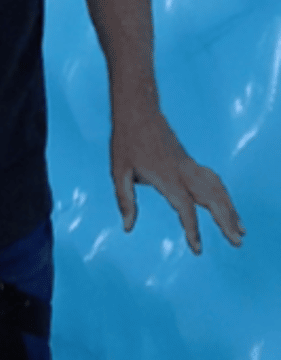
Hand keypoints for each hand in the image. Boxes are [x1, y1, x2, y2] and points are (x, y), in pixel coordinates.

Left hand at [111, 107, 245, 253]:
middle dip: (225, 221)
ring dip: (230, 209)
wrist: (137, 110)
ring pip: (216, 189)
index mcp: (166, 176)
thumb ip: (125, 200)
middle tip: (237, 243)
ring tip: (240, 230)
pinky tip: (228, 206)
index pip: (184, 207)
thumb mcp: (118, 170)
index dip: (192, 229)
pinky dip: (224, 195)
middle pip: (211, 199)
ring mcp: (188, 165)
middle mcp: (183, 172)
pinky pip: (213, 180)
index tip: (197, 249)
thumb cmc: (126, 140)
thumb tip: (127, 227)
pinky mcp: (189, 161)